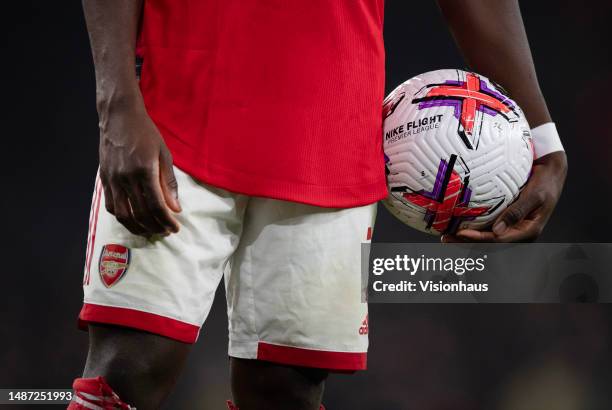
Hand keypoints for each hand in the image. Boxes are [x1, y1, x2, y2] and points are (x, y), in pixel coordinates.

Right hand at [98, 101, 181, 236]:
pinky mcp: (104, 179)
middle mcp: (126, 178)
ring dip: (138, 228)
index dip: (166, 221)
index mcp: (144, 171)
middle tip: (166, 231)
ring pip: (123, 215)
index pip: (156, 206)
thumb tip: (175, 208)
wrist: (119, 116)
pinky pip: (111, 206)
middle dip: (155, 227)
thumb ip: (169, 183)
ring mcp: (112, 179)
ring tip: (151, 232)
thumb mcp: (164, 154)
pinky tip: (133, 220)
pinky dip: (123, 218)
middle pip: (141, 213)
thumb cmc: (145, 133)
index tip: (175, 228)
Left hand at [442, 151, 566, 242]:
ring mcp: (511, 227)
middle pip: (488, 243)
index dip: (478, 239)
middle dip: (466, 242)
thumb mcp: (535, 195)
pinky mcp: (505, 219)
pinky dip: (471, 226)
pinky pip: (486, 226)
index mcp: (528, 231)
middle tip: (445, 239)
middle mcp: (517, 232)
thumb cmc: (545, 182)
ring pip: (486, 236)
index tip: (460, 233)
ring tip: (445, 235)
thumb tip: (497, 230)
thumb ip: (516, 212)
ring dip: (466, 237)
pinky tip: (455, 223)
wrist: (551, 172)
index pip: (498, 240)